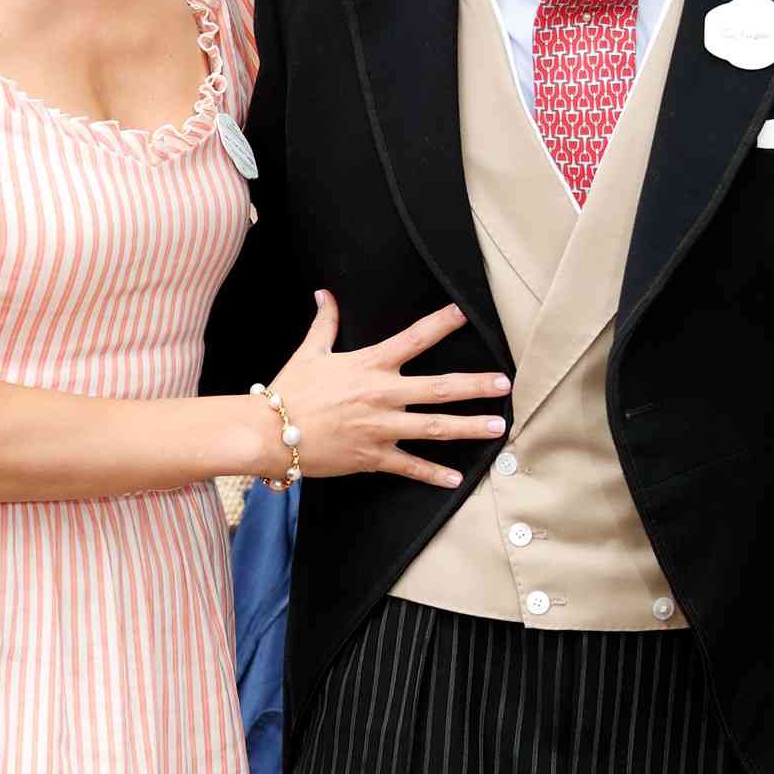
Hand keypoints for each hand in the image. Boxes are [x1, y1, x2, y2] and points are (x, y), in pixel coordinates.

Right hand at [270, 292, 509, 489]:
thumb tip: (324, 295)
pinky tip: (456, 479)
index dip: (441, 323)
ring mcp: (380, 427)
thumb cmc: (289, 392)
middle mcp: (382, 395)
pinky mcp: (373, 456)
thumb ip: (325, 323)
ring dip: (469, 427)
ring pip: (435, 427)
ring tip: (497, 427)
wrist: (268, 433)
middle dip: (475, 385)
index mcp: (369, 365)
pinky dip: (433, 474)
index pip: (414, 338)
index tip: (464, 314)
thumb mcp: (309, 352)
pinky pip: (410, 466)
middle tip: (505, 384)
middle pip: (439, 388)